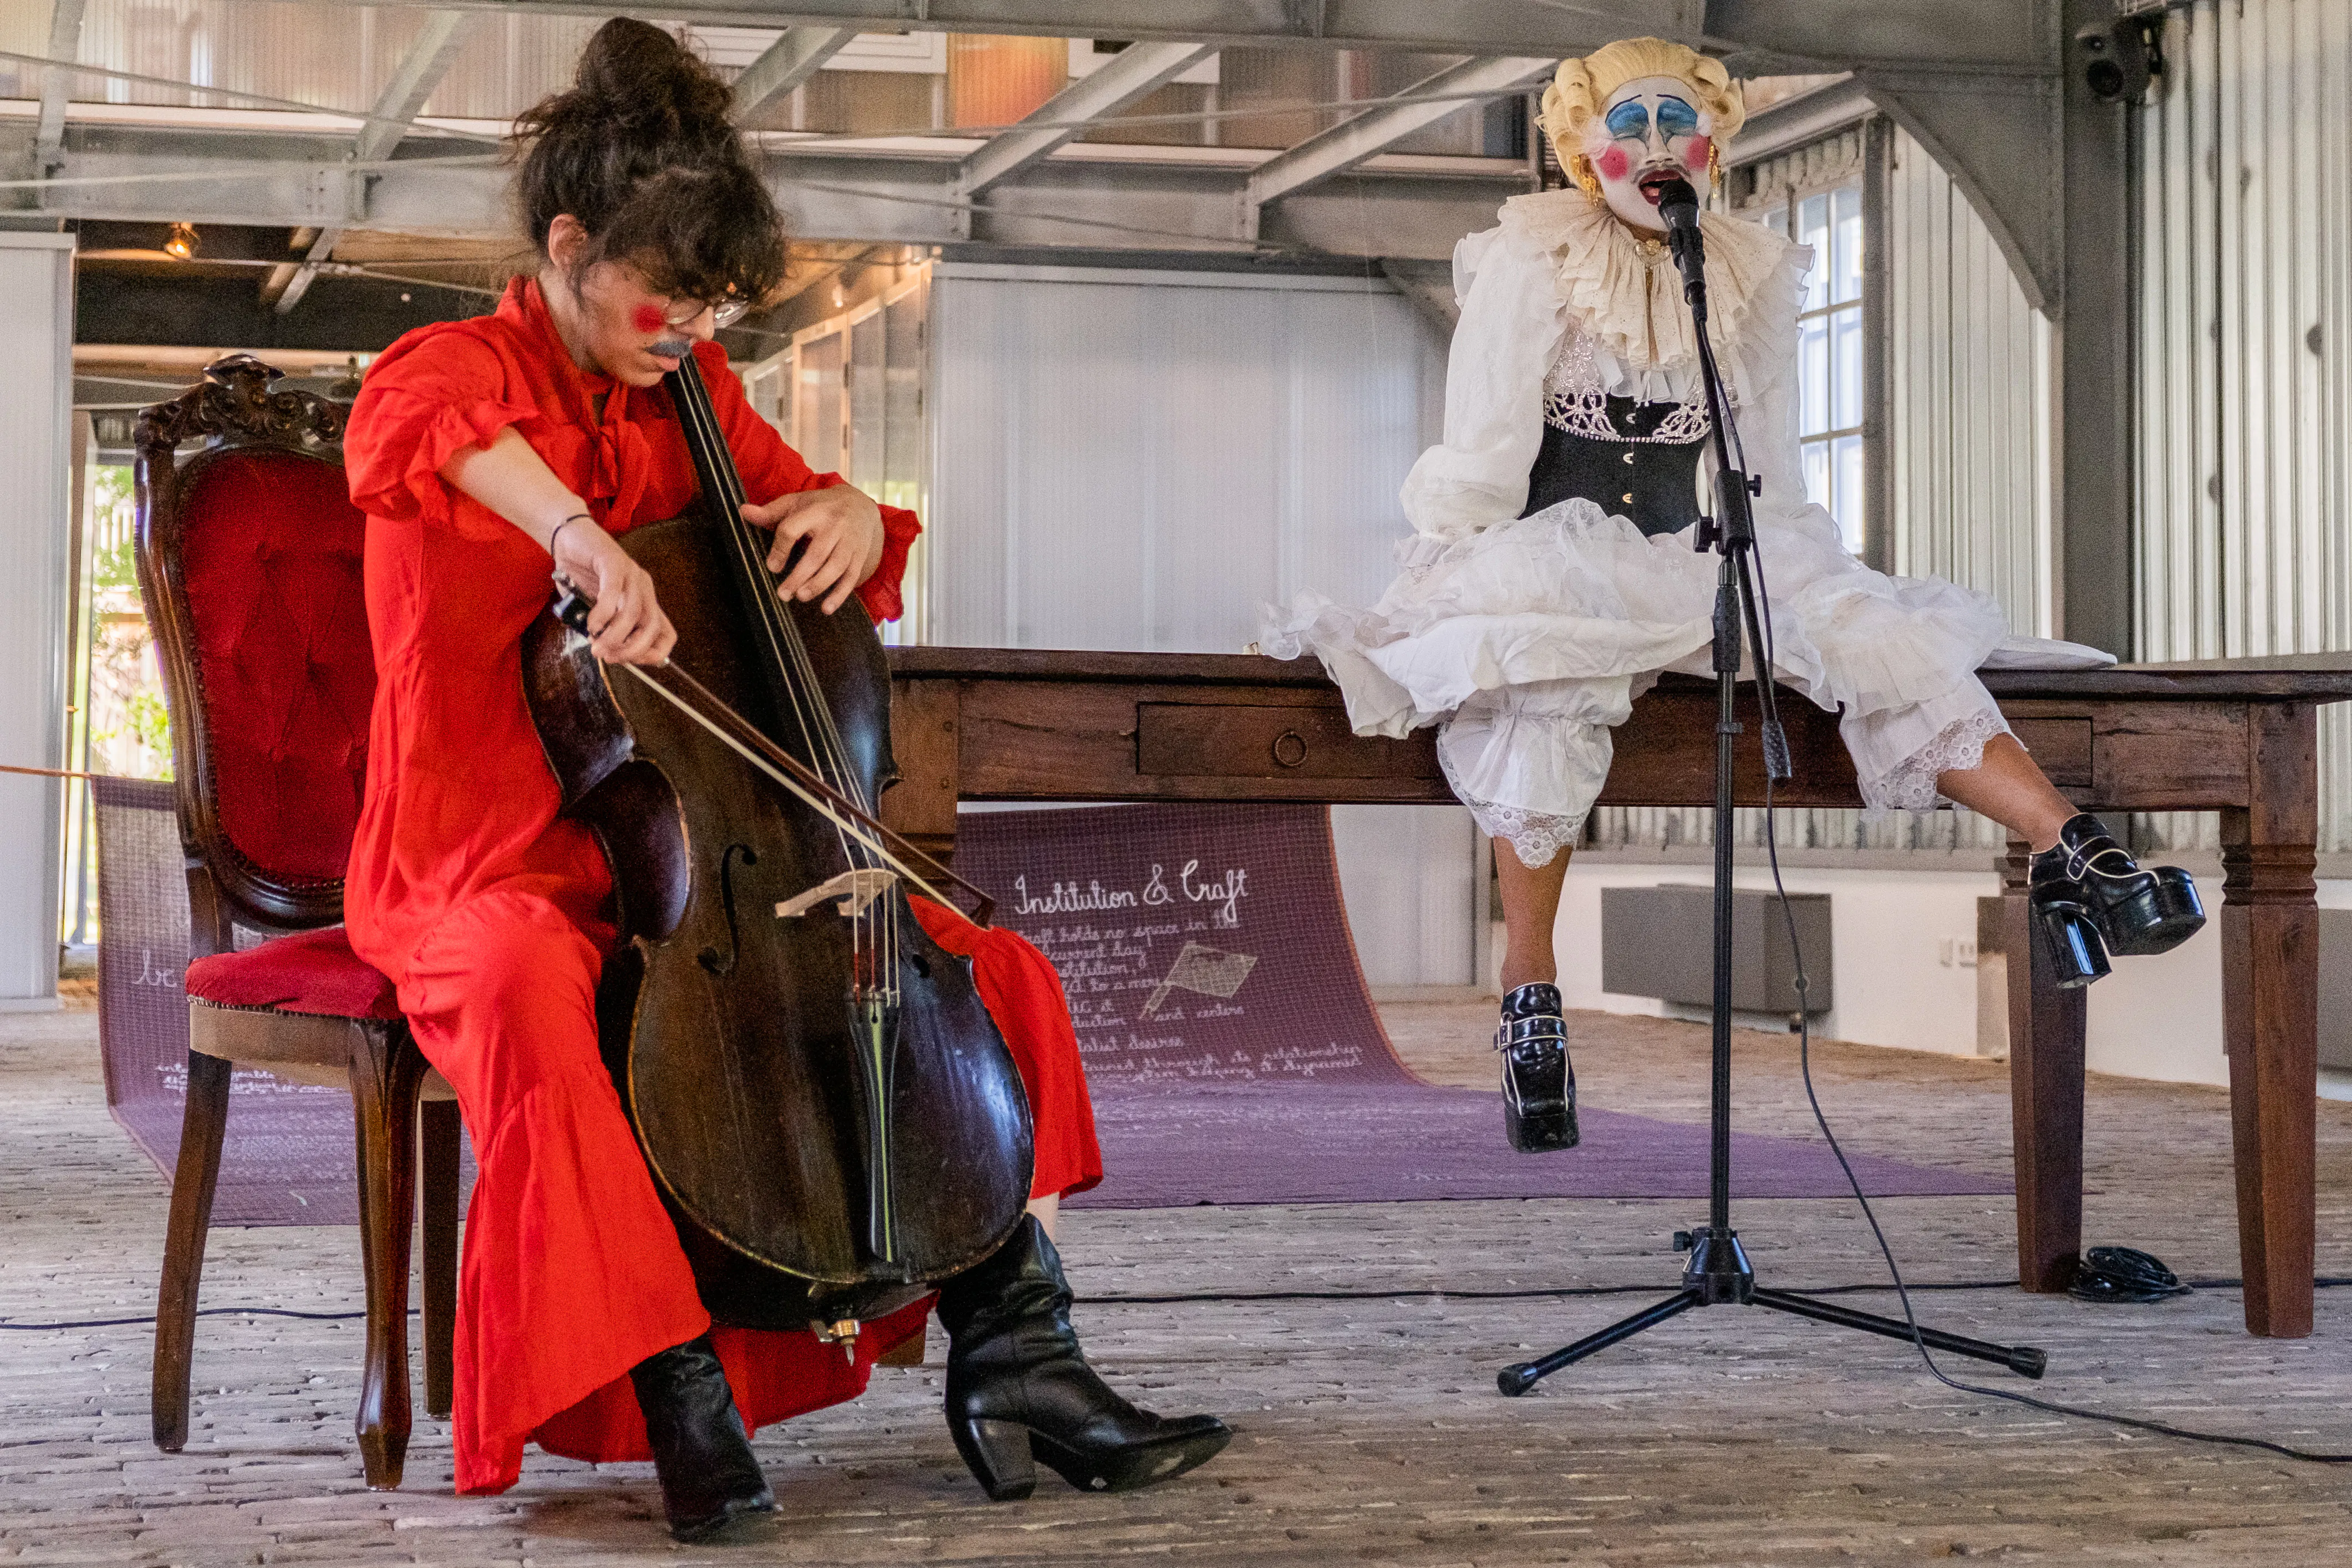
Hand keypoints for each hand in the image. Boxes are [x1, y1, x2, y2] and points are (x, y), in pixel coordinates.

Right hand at [553, 519, 675, 665]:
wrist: (567, 537)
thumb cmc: (580, 575)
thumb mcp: (595, 609)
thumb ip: (604, 628)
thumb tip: (609, 653)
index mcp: (645, 601)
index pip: (665, 634)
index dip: (651, 655)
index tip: (626, 661)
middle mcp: (644, 587)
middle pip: (653, 628)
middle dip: (631, 650)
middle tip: (607, 656)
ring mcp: (631, 573)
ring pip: (633, 613)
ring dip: (614, 636)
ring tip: (595, 643)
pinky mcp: (613, 561)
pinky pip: (613, 592)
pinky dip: (602, 614)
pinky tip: (591, 623)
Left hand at [745, 484, 884, 613]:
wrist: (860, 506)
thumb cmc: (821, 507)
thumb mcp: (796, 503)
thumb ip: (770, 511)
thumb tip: (743, 512)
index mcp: (815, 511)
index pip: (793, 528)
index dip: (780, 549)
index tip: (771, 567)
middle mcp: (835, 526)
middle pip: (817, 553)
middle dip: (800, 575)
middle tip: (783, 594)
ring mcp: (850, 542)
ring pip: (836, 566)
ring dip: (819, 584)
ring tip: (801, 597)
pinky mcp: (859, 556)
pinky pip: (851, 577)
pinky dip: (840, 594)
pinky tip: (826, 608)